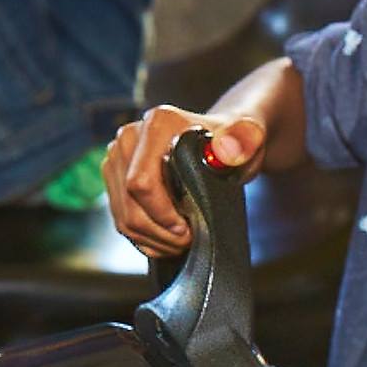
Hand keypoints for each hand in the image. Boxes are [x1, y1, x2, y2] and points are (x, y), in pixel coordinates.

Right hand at [103, 105, 265, 257]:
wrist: (226, 141)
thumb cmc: (237, 141)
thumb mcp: (250, 138)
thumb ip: (245, 139)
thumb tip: (226, 150)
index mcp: (157, 124)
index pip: (141, 182)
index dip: (162, 214)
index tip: (188, 229)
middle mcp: (131, 136)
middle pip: (128, 203)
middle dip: (158, 232)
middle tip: (187, 241)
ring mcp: (119, 157)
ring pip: (122, 215)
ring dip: (152, 239)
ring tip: (181, 242)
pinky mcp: (116, 176)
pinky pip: (120, 218)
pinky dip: (144, 237)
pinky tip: (167, 239)